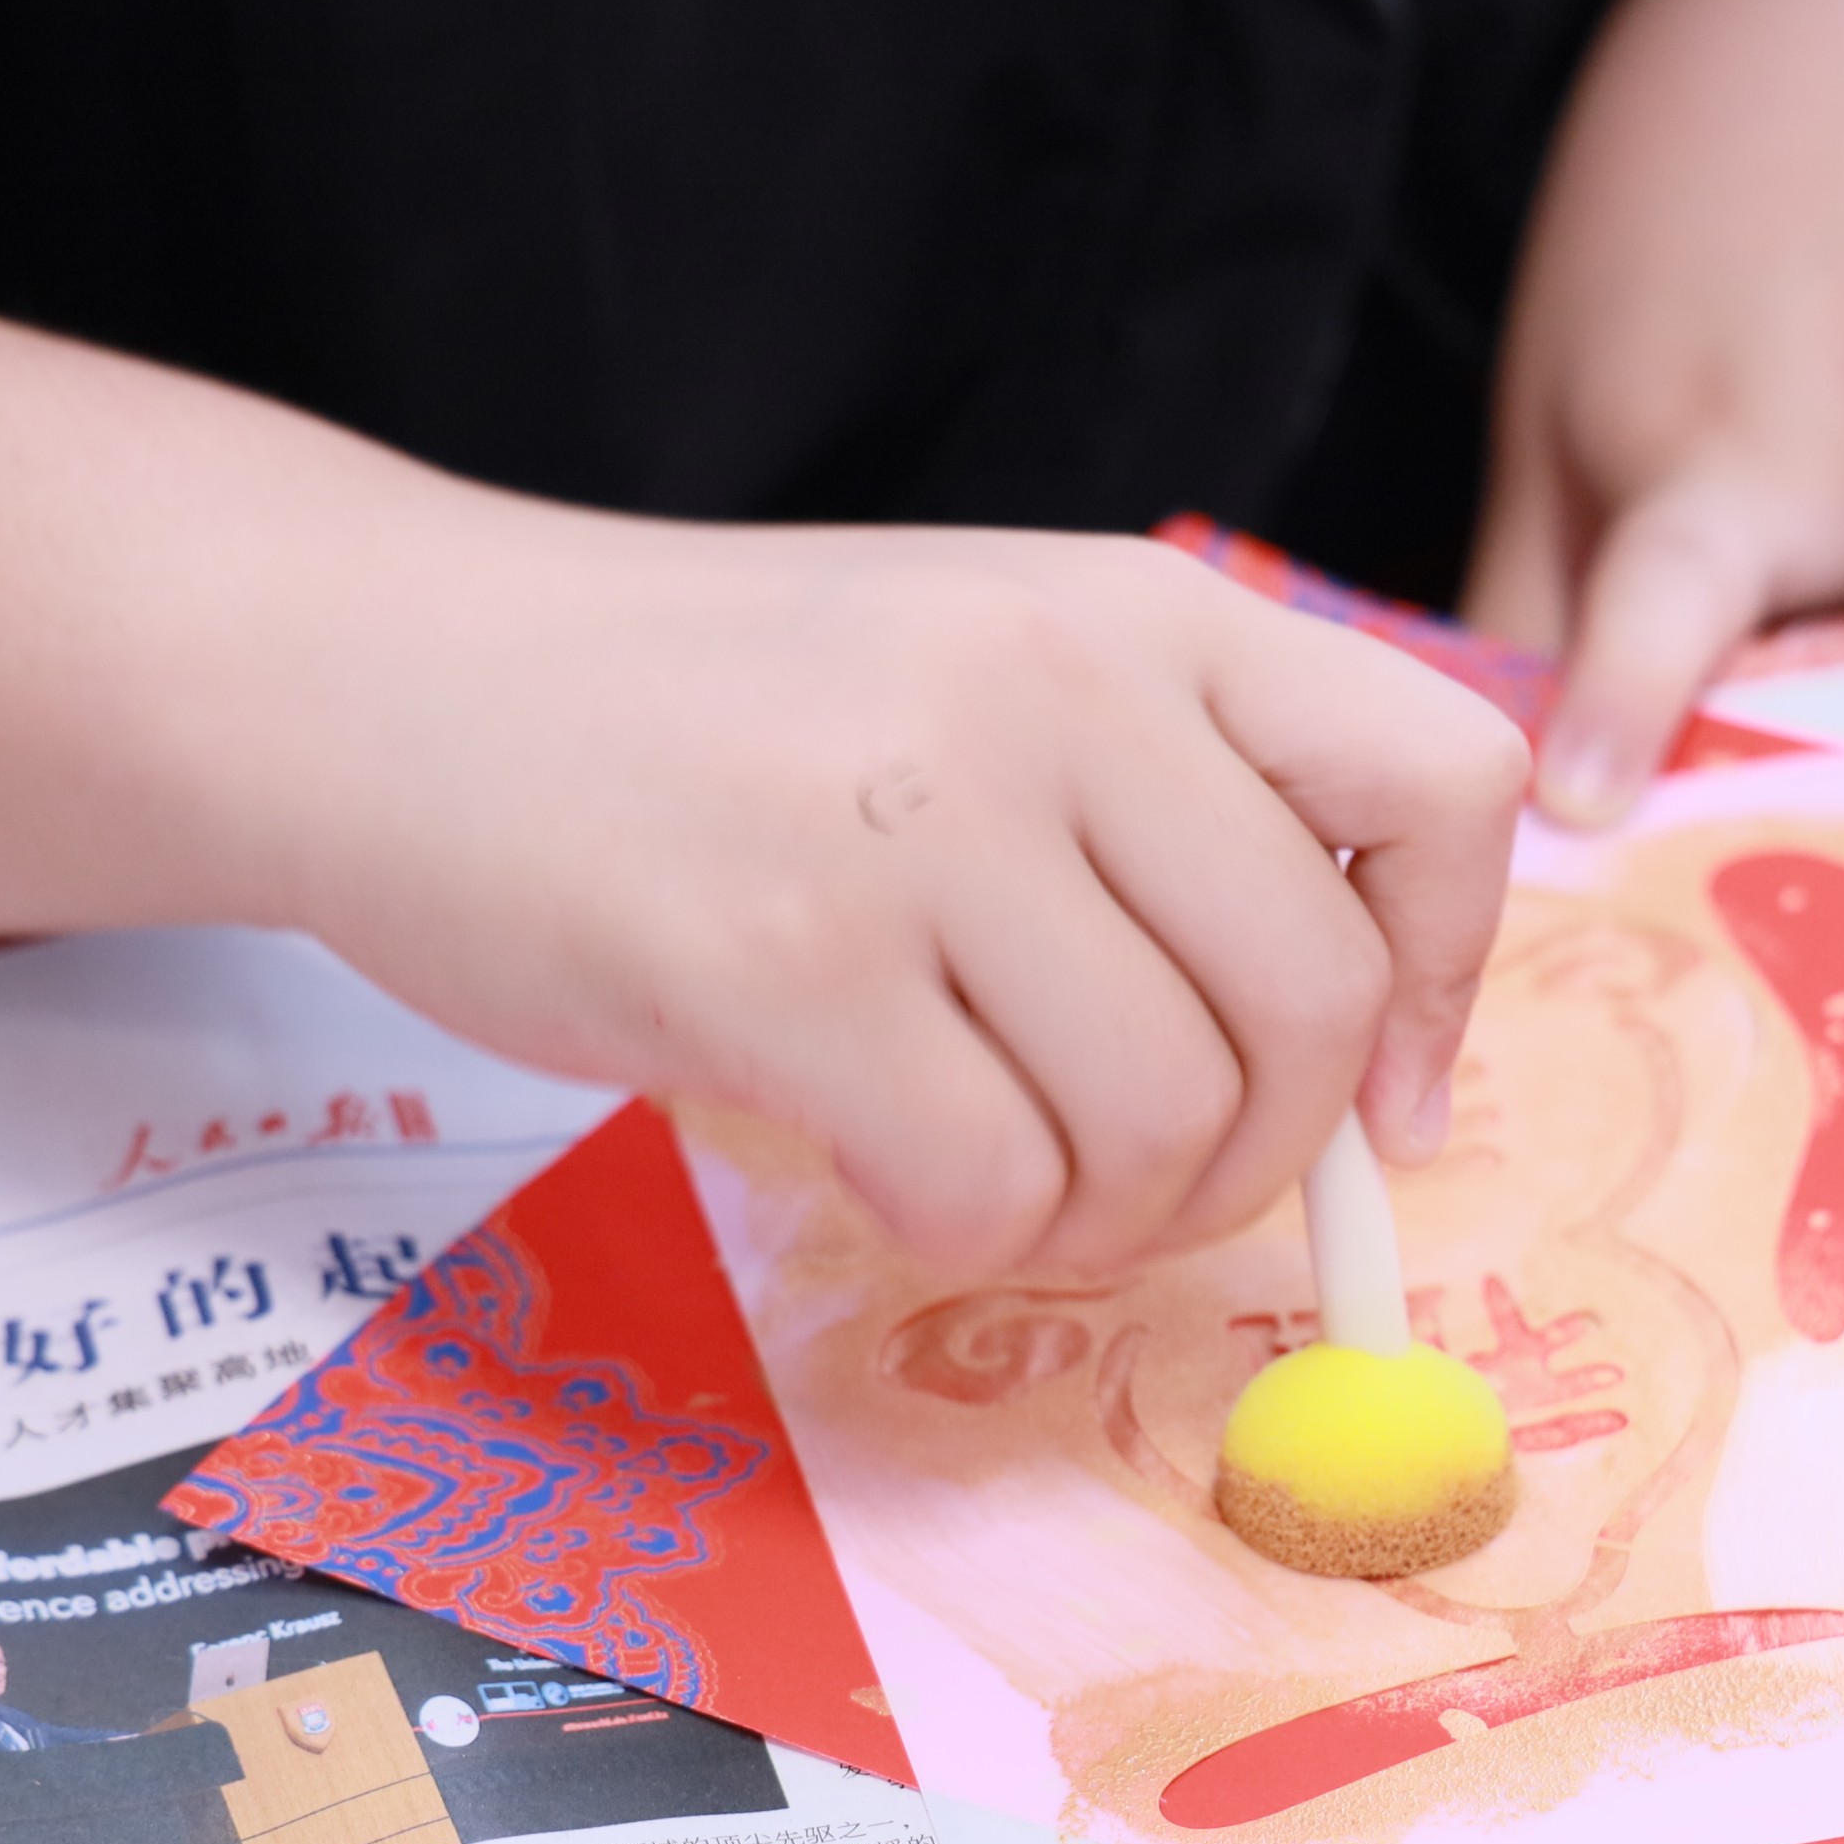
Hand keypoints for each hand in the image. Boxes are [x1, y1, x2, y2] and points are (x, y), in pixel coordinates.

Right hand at [284, 521, 1528, 1279]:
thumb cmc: (707, 714)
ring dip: (1106, 1217)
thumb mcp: (980, 672)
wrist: (395, 674)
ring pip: (1164, 1120)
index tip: (1385, 1095)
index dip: (1448, 976)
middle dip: (1258, 1159)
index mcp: (1140, 608)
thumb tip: (1368, 1083)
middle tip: (1146, 1185)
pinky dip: (970, 1235)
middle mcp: (1059, 689)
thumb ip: (1167, 817)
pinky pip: (994, 1190)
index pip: (1443, 783)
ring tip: (1000, 1178)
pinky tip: (891, 1175)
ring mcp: (919, 822)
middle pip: (1311, 1004)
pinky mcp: (784, 965)